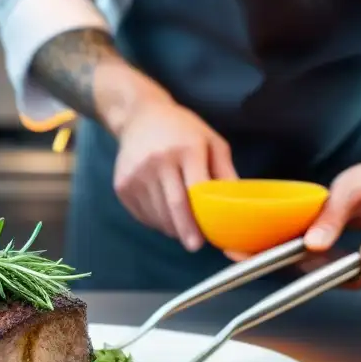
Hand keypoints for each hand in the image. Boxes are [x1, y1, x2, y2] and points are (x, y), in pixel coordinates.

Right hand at [114, 99, 237, 250]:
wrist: (138, 116)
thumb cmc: (181, 129)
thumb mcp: (211, 141)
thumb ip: (226, 171)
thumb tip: (238, 203)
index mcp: (186, 149)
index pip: (194, 191)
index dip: (199, 218)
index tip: (203, 238)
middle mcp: (158, 162)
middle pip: (173, 206)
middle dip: (185, 231)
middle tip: (194, 245)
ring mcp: (136, 174)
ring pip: (157, 214)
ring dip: (171, 227)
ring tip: (181, 227)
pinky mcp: (122, 185)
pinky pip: (142, 213)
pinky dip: (155, 220)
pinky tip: (164, 213)